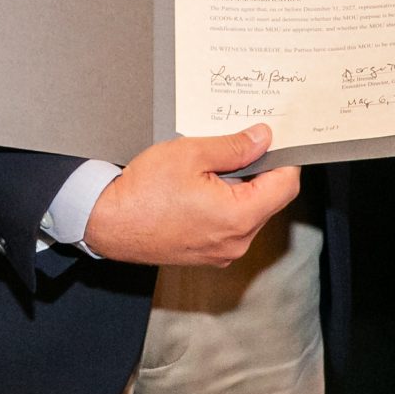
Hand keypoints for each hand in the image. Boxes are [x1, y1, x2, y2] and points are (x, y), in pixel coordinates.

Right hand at [80, 124, 299, 266]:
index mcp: (238, 217)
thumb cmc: (144, 191)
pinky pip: (230, 226)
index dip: (285, 158)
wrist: (109, 223)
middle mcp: (236, 241)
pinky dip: (225, 205)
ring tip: (210, 168)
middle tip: (238, 146)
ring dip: (240, 188)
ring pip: (249, 213)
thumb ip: (234, 146)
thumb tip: (262, 138)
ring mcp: (222, 252)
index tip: (277, 141)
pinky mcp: (207, 255)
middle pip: (269, 200)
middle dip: (259, 171)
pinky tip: (200, 188)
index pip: (285, 185)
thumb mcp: (191, 153)